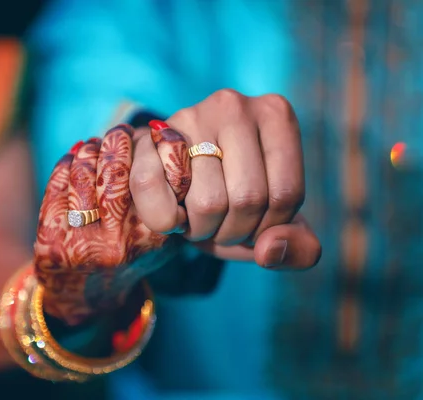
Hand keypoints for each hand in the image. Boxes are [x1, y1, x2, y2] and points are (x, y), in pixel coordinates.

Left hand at [34, 125, 189, 324]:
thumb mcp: (160, 240)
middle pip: (114, 174)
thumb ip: (170, 201)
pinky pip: (56, 189)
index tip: (144, 136)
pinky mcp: (51, 243)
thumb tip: (164, 142)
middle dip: (116, 144)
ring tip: (95, 144)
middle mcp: (116, 243)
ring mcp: (81, 244)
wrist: (87, 298)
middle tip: (119, 132)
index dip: (144, 149)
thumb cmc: (129, 258)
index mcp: (148, 240)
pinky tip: (72, 158)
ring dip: (89, 152)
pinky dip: (65, 166)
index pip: (147, 179)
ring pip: (82, 176)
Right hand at [129, 90, 320, 269]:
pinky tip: (171, 214)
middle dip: (231, 232)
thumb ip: (297, 247)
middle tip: (218, 223)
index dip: (266, 228)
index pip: (286, 194)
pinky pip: (156, 189)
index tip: (249, 223)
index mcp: (277, 116)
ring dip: (199, 230)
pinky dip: (163, 220)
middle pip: (248, 199)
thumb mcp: (270, 224)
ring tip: (195, 217)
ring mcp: (191, 115)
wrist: (170, 178)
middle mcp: (236, 106)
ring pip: (208, 203)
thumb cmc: (228, 199)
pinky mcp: (152, 134)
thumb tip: (269, 251)